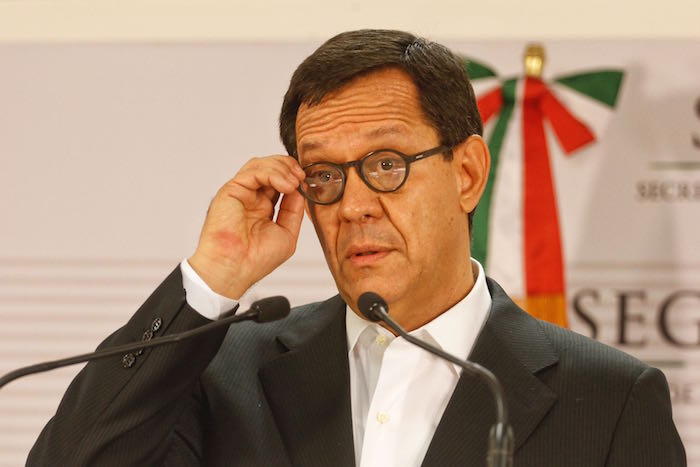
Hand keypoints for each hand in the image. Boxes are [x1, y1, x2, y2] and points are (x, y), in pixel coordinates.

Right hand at [188, 155, 305, 298]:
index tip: (307, 181)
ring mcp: (241, 193)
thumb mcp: (287, 233)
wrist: (235, 269)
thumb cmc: (255, 260)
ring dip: (281, 168)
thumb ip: (294, 211)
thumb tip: (301, 190)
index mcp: (263, 208)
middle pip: (270, 168)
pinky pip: (252, 171)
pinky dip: (271, 172)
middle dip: (289, 167)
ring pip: (260, 165)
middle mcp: (251, 198)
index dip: (294, 177)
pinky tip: (285, 184)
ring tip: (294, 180)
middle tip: (302, 175)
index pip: (279, 181)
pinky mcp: (231, 190)